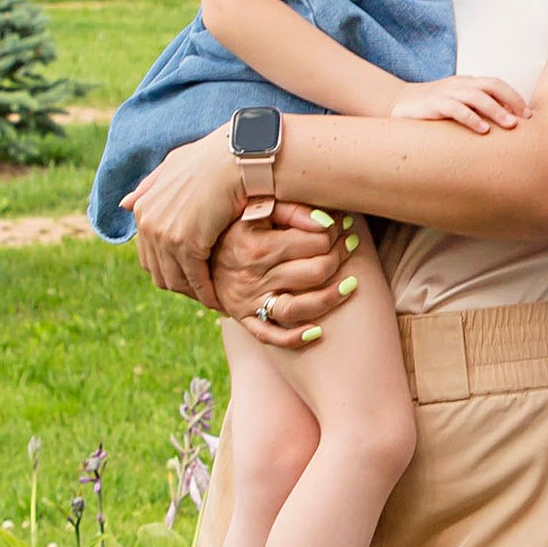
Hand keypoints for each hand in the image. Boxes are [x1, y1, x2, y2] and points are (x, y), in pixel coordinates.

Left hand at [126, 133, 253, 302]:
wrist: (235, 158)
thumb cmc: (211, 158)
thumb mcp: (173, 166)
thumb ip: (149, 185)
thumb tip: (125, 204)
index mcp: (143, 208)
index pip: (149, 254)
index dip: (170, 268)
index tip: (190, 276)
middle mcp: (148, 223)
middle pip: (158, 271)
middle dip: (180, 284)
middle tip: (202, 292)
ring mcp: (165, 235)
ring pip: (175, 279)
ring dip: (192, 292)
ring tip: (211, 298)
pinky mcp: (186, 244)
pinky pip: (194, 278)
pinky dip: (205, 292)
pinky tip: (218, 299)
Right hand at [209, 200, 354, 346]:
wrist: (197, 252)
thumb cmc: (235, 224)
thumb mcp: (255, 208)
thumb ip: (290, 209)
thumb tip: (328, 221)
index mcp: (255, 244)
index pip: (313, 241)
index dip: (335, 232)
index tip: (344, 224)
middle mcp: (251, 275)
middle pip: (314, 272)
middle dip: (340, 257)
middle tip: (350, 245)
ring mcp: (247, 301)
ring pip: (299, 307)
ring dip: (331, 297)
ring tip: (350, 284)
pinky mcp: (244, 318)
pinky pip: (271, 336)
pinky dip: (295, 338)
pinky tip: (318, 330)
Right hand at [398, 72, 529, 135]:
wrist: (398, 104)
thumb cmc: (433, 109)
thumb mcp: (458, 106)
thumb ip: (478, 111)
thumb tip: (506, 126)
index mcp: (467, 84)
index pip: (496, 83)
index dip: (514, 96)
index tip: (529, 115)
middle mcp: (459, 85)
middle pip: (491, 85)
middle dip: (511, 99)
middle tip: (524, 119)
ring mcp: (446, 93)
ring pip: (476, 96)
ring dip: (496, 110)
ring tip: (509, 124)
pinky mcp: (432, 105)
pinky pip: (455, 108)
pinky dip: (471, 118)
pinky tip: (482, 129)